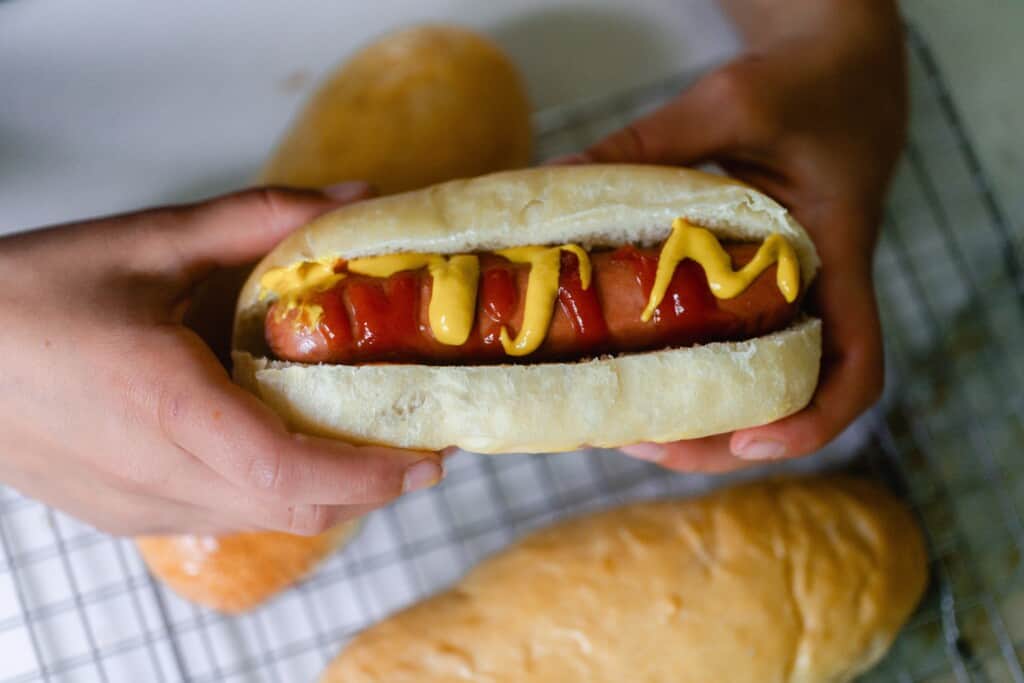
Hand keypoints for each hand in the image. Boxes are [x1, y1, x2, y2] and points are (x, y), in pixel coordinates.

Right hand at [0, 184, 442, 535]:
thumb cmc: (27, 294)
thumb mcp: (147, 241)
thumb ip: (259, 220)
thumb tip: (357, 198)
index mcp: (165, 405)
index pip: (293, 472)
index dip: (373, 474)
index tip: (430, 456)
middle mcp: (155, 474)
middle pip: (296, 509)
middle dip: (371, 487)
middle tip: (419, 444)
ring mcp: (138, 506)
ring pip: (264, 520)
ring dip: (326, 490)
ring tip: (366, 441)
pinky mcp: (124, 514)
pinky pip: (225, 517)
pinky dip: (274, 492)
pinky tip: (286, 445)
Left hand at [583, 1, 905, 470]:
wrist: (843, 73)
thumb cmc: (804, 85)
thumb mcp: (731, 101)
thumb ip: (651, 141)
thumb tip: (556, 178)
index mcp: (837, 256)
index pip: (857, 366)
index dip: (814, 419)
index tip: (750, 441)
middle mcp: (823, 291)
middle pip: (795, 397)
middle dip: (725, 440)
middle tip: (641, 444)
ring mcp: (796, 294)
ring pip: (763, 381)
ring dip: (704, 417)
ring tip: (626, 425)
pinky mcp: (766, 285)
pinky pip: (742, 344)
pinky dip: (697, 370)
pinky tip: (639, 370)